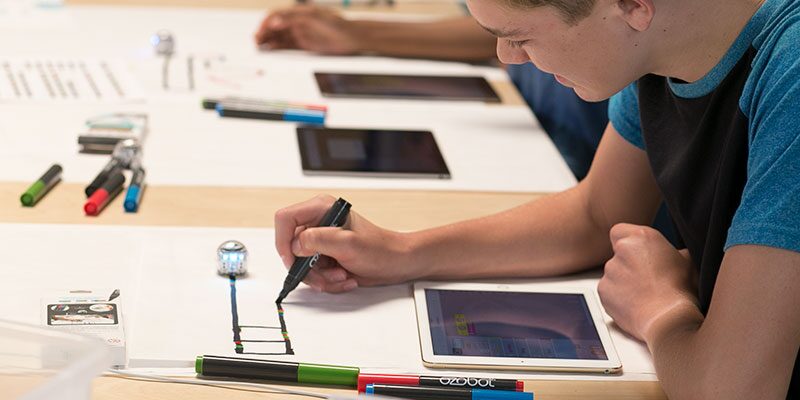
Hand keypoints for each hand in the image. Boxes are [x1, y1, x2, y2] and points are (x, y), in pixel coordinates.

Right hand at [254, 5, 360, 54]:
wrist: (351, 37)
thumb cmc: (335, 24)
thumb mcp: (313, 18)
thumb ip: (292, 19)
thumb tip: (274, 21)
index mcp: (298, 12)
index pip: (277, 15)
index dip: (266, 22)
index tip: (260, 31)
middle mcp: (297, 22)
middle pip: (275, 26)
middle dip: (264, 32)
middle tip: (256, 41)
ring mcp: (300, 33)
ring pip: (278, 36)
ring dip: (268, 40)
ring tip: (259, 46)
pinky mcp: (303, 44)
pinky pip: (286, 45)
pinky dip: (276, 46)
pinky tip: (270, 49)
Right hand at [274, 195, 419, 292]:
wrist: (396, 262)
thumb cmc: (380, 249)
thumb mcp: (348, 244)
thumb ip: (318, 240)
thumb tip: (295, 245)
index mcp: (321, 208)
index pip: (285, 219)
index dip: (283, 241)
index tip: (292, 260)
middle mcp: (318, 222)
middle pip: (291, 247)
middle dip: (309, 267)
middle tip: (327, 274)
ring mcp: (321, 240)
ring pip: (302, 264)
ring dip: (320, 277)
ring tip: (341, 275)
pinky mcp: (326, 255)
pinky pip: (313, 272)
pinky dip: (327, 280)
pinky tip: (344, 277)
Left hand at [598, 223, 698, 342]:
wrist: (668, 319)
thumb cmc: (680, 292)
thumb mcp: (687, 262)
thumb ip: (673, 252)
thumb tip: (676, 254)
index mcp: (642, 237)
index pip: (619, 231)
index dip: (626, 242)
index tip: (636, 253)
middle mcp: (622, 250)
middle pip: (617, 254)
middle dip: (627, 265)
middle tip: (645, 278)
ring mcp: (610, 271)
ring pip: (613, 273)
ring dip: (622, 281)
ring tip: (643, 294)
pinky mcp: (603, 290)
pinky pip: (608, 291)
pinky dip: (617, 297)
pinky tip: (635, 304)